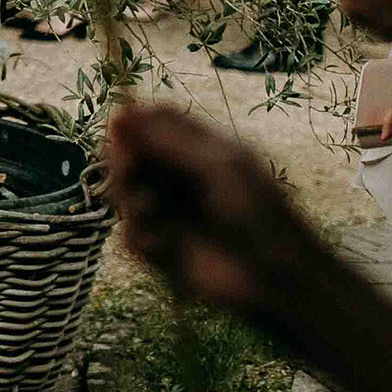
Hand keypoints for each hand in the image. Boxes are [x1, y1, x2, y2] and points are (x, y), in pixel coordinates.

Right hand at [106, 103, 315, 319]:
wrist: (273, 278)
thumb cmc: (257, 213)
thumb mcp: (217, 164)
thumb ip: (168, 139)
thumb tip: (120, 112)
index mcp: (200, 150)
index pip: (155, 122)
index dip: (133, 123)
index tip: (119, 128)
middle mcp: (180, 177)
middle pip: (131, 157)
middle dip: (126, 165)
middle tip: (132, 171)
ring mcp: (169, 211)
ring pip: (124, 195)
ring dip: (133, 202)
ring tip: (154, 213)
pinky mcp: (160, 247)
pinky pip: (130, 234)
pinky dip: (143, 237)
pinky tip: (167, 245)